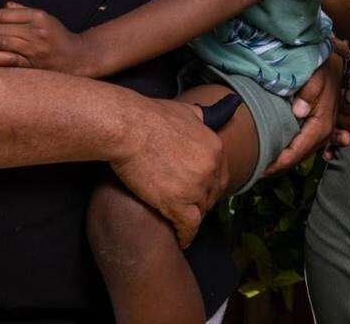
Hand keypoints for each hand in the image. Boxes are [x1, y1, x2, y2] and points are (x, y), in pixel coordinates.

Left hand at [0, 2, 101, 77]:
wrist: (78, 58)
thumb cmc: (58, 36)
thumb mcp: (45, 18)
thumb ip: (24, 11)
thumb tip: (5, 6)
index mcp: (38, 16)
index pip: (3, 14)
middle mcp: (36, 31)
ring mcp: (34, 49)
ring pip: (1, 43)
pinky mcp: (33, 65)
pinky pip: (8, 60)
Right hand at [111, 96, 225, 246]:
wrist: (128, 128)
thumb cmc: (150, 116)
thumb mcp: (186, 111)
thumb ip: (204, 116)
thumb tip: (220, 109)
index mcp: (214, 147)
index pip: (220, 174)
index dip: (209, 184)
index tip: (200, 189)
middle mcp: (210, 168)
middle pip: (212, 194)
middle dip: (202, 200)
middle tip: (189, 205)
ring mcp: (195, 187)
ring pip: (201, 210)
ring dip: (193, 216)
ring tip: (183, 221)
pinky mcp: (176, 203)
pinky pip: (188, 226)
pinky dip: (186, 235)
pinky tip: (181, 239)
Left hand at [264, 52, 341, 174]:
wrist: (336, 64)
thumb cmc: (323, 69)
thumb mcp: (317, 76)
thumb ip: (308, 93)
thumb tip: (298, 111)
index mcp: (321, 124)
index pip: (297, 151)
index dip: (279, 163)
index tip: (261, 169)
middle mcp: (323, 131)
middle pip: (299, 156)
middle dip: (279, 165)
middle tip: (256, 169)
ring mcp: (323, 130)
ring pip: (302, 152)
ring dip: (284, 160)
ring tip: (264, 164)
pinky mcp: (319, 125)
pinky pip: (304, 144)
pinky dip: (292, 152)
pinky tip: (278, 154)